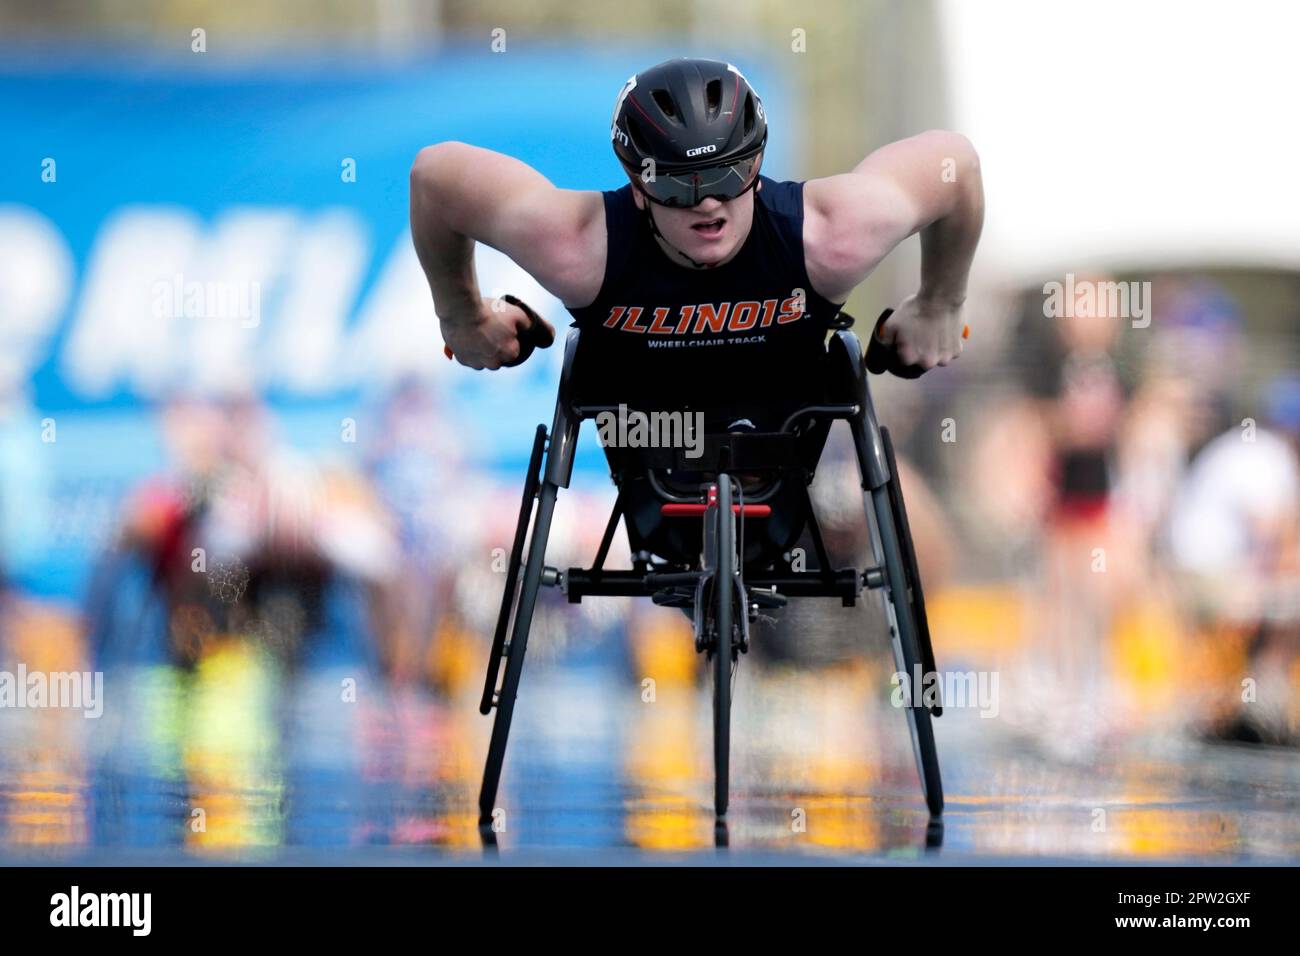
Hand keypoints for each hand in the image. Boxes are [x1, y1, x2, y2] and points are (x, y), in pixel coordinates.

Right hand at [440, 295, 555, 369]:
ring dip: (481, 349)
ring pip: (482, 359)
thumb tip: (544, 332)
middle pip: (497, 357)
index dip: (509, 339)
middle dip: (495, 346)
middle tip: (489, 329)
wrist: (462, 310)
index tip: (502, 329)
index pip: (513, 351)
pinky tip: (467, 336)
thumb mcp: (518, 314)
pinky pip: (468, 357)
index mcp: (510, 354)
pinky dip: (468, 349)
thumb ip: (531, 325)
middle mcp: (494, 364)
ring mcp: (476, 364)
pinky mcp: (461, 360)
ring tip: (477, 332)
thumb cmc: (491, 312)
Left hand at [874, 294, 966, 372]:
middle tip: (923, 335)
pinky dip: (948, 345)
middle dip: (921, 351)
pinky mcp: (957, 350)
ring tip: (935, 334)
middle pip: (922, 361)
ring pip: (938, 358)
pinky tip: (945, 333)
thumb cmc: (916, 309)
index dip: (905, 349)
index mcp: (910, 357)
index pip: (905, 359)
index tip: (908, 340)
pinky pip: (951, 352)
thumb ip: (887, 337)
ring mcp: (944, 358)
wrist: (941, 298)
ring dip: (936, 350)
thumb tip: (887, 345)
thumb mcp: (892, 322)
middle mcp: (927, 362)